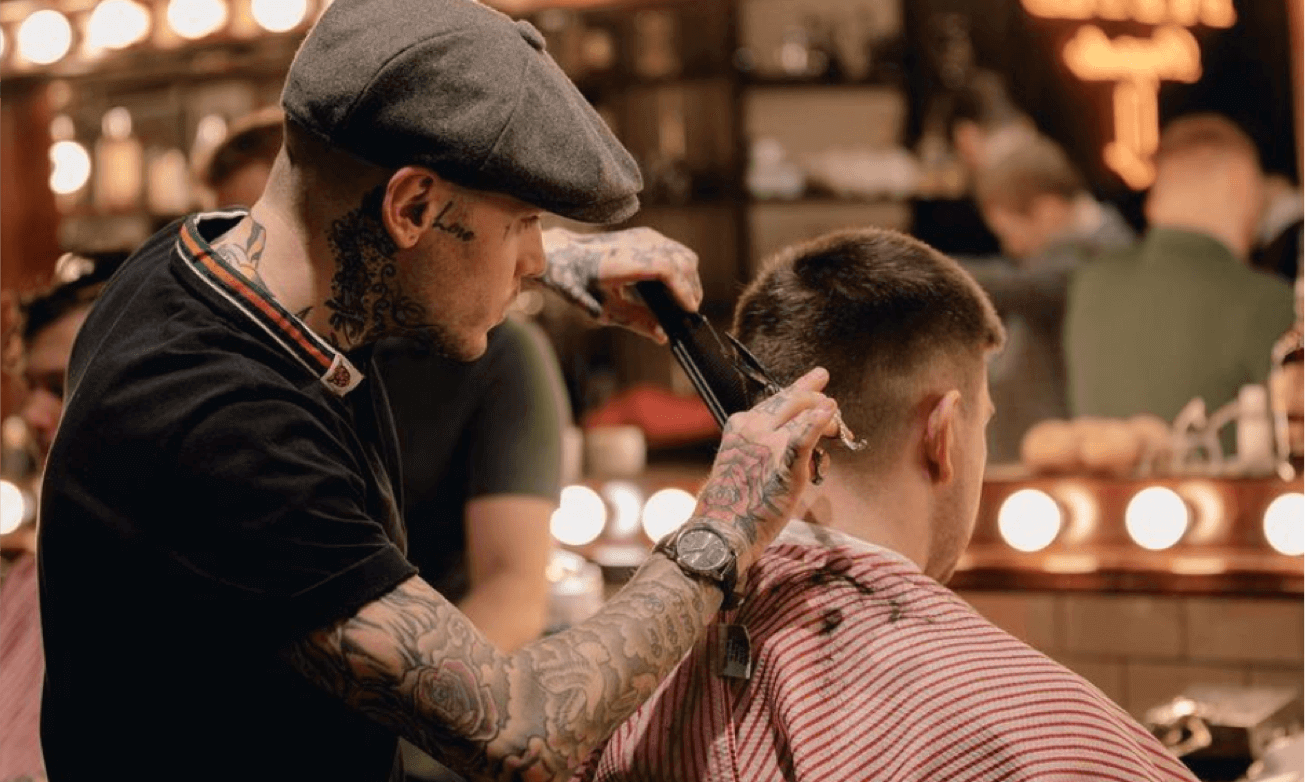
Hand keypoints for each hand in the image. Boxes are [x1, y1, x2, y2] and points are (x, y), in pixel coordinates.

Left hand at [540, 226, 700, 342]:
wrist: (563, 253)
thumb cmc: (579, 283)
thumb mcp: (605, 309)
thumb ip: (636, 321)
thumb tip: (662, 336)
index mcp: (625, 261)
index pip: (668, 269)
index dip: (683, 291)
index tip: (690, 311)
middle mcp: (638, 243)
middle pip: (683, 262)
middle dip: (692, 288)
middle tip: (688, 312)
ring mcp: (644, 236)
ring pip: (683, 254)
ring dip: (690, 278)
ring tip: (685, 301)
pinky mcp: (646, 235)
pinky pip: (675, 250)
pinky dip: (682, 268)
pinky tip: (675, 287)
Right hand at [693, 367, 839, 572]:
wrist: (722, 529)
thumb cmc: (730, 504)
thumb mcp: (736, 461)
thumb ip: (758, 447)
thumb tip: (785, 444)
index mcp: (740, 425)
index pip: (776, 399)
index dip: (801, 388)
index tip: (818, 380)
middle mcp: (754, 427)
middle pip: (794, 400)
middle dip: (818, 398)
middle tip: (833, 406)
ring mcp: (770, 444)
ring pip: (807, 415)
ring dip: (828, 419)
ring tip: (838, 427)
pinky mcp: (786, 465)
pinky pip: (804, 438)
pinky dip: (818, 423)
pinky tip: (830, 412)